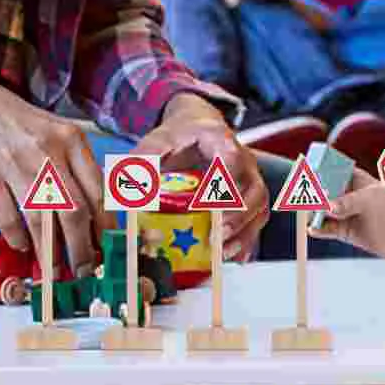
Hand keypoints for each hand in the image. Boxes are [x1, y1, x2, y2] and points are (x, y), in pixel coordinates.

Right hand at [0, 81, 104, 275]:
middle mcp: (47, 150)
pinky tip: (22, 246)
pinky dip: (17, 237)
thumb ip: (75, 165)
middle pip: (74, 210)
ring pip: (41, 219)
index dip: (104, 224)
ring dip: (50, 252)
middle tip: (83, 268)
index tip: (106, 245)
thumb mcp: (54, 131)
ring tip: (54, 270)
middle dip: (81, 248)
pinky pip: (7, 217)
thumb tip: (95, 213)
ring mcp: (16, 163)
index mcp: (71, 138)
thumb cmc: (15, 122)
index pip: (98, 189)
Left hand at [144, 92, 268, 260]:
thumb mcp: (159, 140)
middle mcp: (244, 162)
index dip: (224, 183)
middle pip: (253, 190)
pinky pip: (255, 221)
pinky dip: (246, 241)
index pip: (232, 159)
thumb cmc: (181, 135)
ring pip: (258, 209)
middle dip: (237, 217)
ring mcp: (250, 181)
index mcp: (221, 141)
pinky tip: (230, 257)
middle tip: (217, 237)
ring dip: (243, 234)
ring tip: (222, 253)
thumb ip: (144, 160)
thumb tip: (125, 189)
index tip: (209, 203)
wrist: (199, 127)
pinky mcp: (249, 199)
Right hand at [311, 170, 384, 266]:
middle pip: (326, 191)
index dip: (323, 169)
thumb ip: (348, 202)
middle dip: (315, 192)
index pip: (336, 170)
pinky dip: (320, 229)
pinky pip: (329, 229)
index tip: (308, 169)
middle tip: (303, 194)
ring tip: (309, 213)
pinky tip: (313, 228)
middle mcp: (353, 196)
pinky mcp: (350, 233)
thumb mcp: (372, 199)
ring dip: (315, 211)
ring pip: (325, 211)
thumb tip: (328, 208)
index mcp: (360, 180)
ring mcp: (351, 215)